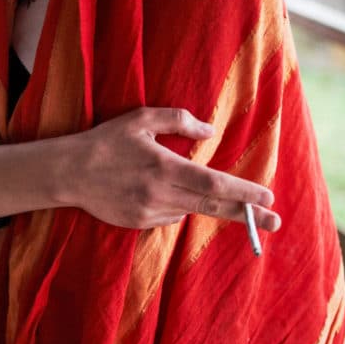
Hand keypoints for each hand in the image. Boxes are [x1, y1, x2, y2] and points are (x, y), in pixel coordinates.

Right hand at [52, 107, 281, 230]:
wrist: (68, 173)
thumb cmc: (106, 141)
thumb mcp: (140, 119)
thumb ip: (179, 121)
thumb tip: (210, 132)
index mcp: (164, 167)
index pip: (214, 184)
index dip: (243, 192)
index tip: (267, 197)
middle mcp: (160, 195)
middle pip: (213, 207)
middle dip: (248, 216)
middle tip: (276, 222)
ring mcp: (149, 213)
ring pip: (190, 211)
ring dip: (199, 201)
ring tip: (166, 179)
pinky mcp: (139, 224)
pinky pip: (169, 216)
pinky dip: (174, 204)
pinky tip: (151, 188)